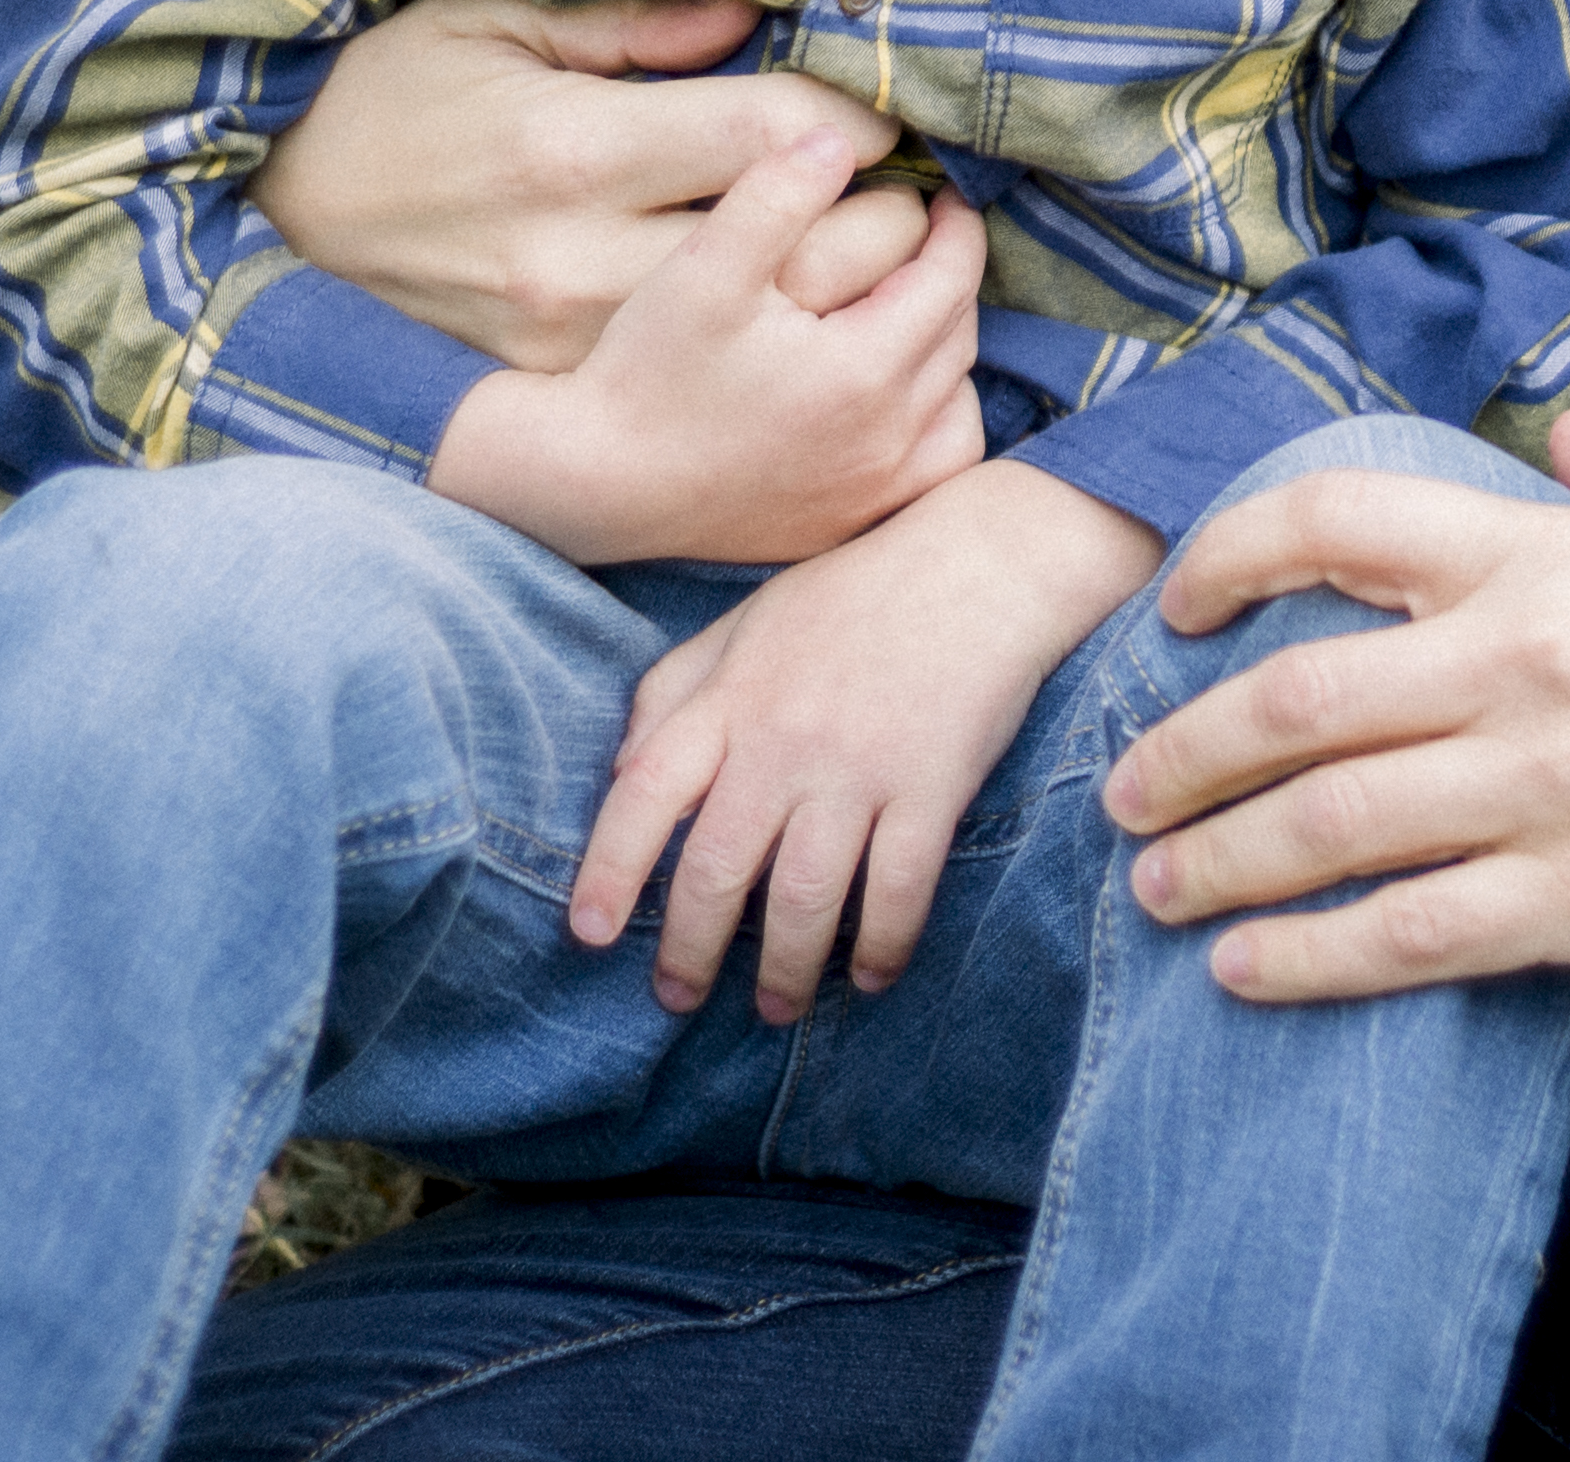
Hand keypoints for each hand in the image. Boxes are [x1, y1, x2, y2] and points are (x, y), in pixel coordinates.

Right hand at [261, 0, 926, 365]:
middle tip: (900, 182)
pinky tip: (800, 321)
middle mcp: (582, 265)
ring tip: (865, 245)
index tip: (874, 108)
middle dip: (880, 213)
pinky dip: (787, 361)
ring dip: (850, 294)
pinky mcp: (572, 402)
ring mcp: (579, 351)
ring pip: (780, 336)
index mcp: (573, 151)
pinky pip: (722, 392)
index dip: (856, 117)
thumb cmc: (390, 107)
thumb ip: (631, 18)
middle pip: (805, 252)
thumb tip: (752, 18)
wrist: (275, 242)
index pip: (777, 136)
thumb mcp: (488, 23)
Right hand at [428, 131, 986, 565]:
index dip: (956, 226)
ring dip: (948, 353)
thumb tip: (839, 141)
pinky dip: (933, 424)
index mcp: (863, 370)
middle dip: (950, 279)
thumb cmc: (643, 371)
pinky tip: (896, 396)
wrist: (593, 485)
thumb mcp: (704, 266)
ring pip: (958, 408)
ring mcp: (871, 493)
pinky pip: (933, 470)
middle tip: (926, 237)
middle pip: (959, 339)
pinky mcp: (848, 525)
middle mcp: (885, 441)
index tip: (943, 193)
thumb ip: (776, 193)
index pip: (950, 279)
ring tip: (909, 310)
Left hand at [573, 458, 1161, 1022]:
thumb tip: (620, 770)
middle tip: (678, 999)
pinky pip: (899, 891)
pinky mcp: (933, 787)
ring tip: (775, 1008)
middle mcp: (784, 739)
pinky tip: (871, 977)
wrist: (983, 561)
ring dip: (785, 971)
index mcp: (731, 696)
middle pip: (719, 867)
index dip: (609, 869)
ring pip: (805, 898)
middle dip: (691, 950)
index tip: (587, 932)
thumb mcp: (747, 623)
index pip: (646, 791)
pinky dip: (883, 947)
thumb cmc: (856, 594)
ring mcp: (861, 767)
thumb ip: (676, 690)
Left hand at [1097, 413, 1569, 1001]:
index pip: (1334, 521)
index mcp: (1551, 556)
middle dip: (1178, 756)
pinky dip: (1307, 961)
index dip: (1225, 557)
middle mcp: (1528, 662)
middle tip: (1121, 796)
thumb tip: (1569, 437)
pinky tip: (1247, 972)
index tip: (1176, 610)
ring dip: (1215, 864)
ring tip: (1157, 891)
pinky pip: (1408, 938)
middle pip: (1292, 701)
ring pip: (1328, 829)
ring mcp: (1553, 790)